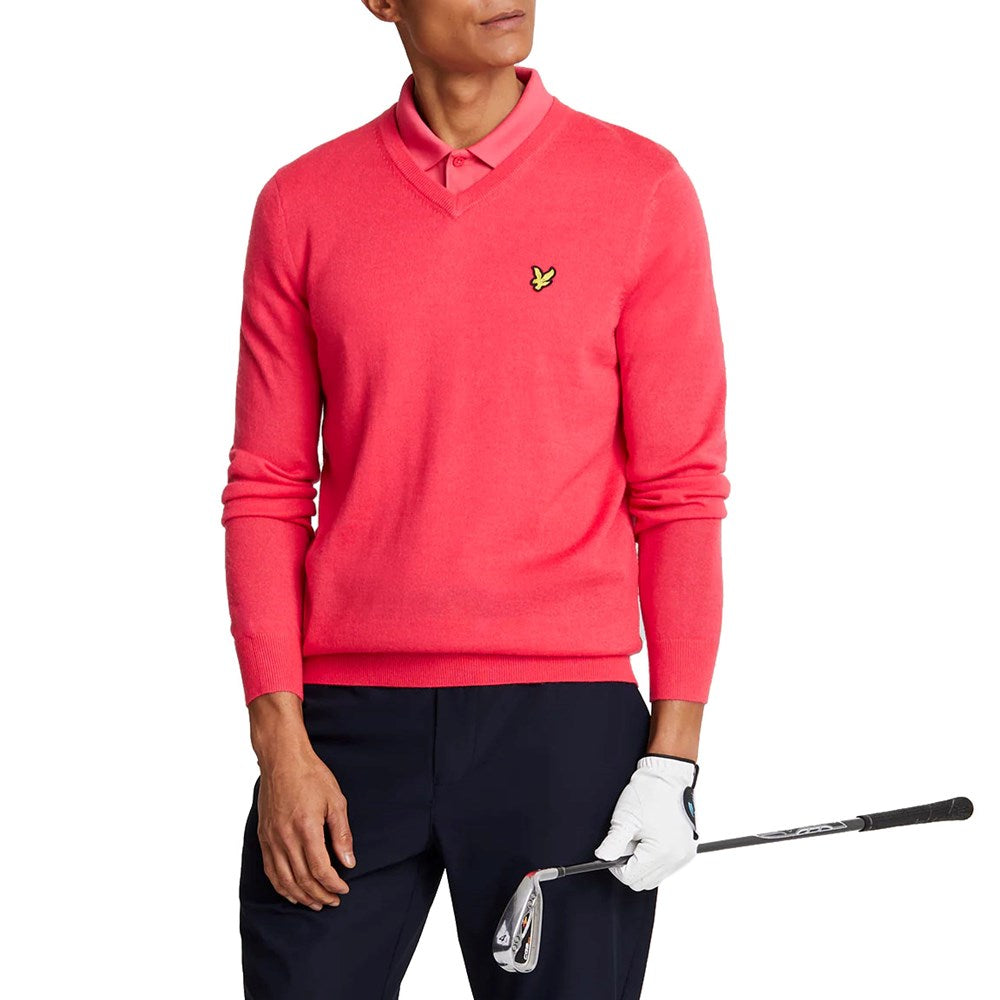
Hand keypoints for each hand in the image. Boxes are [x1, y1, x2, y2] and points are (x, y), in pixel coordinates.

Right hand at [255, 749, 355, 909]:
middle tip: (333, 900)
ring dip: (301, 896)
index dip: (333, 884)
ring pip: (284, 880)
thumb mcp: (336, 801)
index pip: (320, 869)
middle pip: (302, 879)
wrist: (282, 760)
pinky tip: (292, 892)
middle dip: (320, 894)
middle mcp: (286, 837)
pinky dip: (281, 886)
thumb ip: (342, 834)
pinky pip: (270, 870)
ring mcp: (271, 839)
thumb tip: (349, 862)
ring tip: (315, 903)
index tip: (344, 889)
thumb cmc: (311, 776)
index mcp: (306, 828)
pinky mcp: (263, 837)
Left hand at [594, 754, 698, 889]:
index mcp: (661, 853)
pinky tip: (651, 837)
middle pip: (643, 881)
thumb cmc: (649, 793)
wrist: (668, 776)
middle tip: (628, 840)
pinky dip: (655, 858)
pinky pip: (666, 867)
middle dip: (630, 865)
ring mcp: (685, 856)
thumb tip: (602, 858)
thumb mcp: (625, 818)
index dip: (616, 865)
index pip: (631, 877)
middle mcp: (677, 858)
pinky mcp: (688, 851)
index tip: (614, 848)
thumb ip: (613, 843)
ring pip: (655, 876)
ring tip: (641, 836)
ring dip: (643, 862)